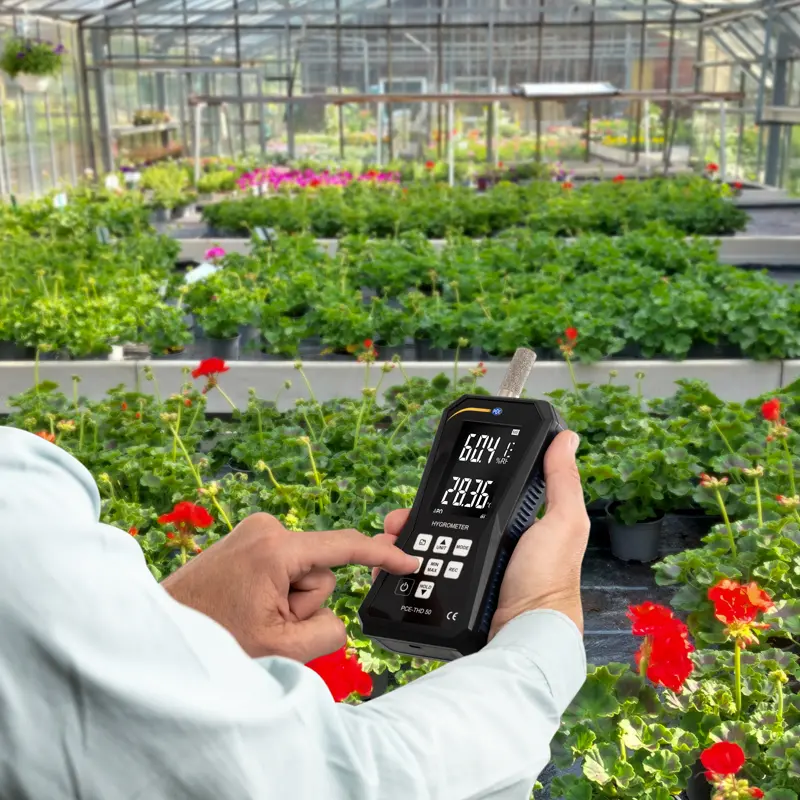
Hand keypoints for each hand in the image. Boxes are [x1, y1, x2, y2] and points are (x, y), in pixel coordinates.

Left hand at [161, 513, 418, 662]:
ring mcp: (255, 530)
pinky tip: (246, 603)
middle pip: (319, 571)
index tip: (409, 560)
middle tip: (267, 622)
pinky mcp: (248, 538)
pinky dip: (276, 588)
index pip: (344, 547)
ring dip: (286, 599)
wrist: (160, 629)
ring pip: (302, 572)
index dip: (382, 555)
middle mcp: (267, 528)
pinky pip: (285, 566)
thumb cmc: (210, 637)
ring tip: (250, 614)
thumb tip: (335, 618)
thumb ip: (328, 632)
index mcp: (276, 548)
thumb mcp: (280, 648)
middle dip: (302, 602)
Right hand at [376, 430, 588, 635]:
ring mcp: (466, 573)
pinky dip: (398, 571)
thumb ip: (562, 481)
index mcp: (511, 528)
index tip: (432, 482)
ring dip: (400, 542)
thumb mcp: (562, 523)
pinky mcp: (449, 597)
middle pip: (441, 523)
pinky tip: (387, 567)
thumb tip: (565, 438)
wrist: (523, 635)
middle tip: (398, 517)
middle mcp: (487, 549)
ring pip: (422, 549)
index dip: (450, 491)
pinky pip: (417, 579)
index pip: (473, 501)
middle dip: (415, 516)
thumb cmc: (549, 581)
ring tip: (388, 540)